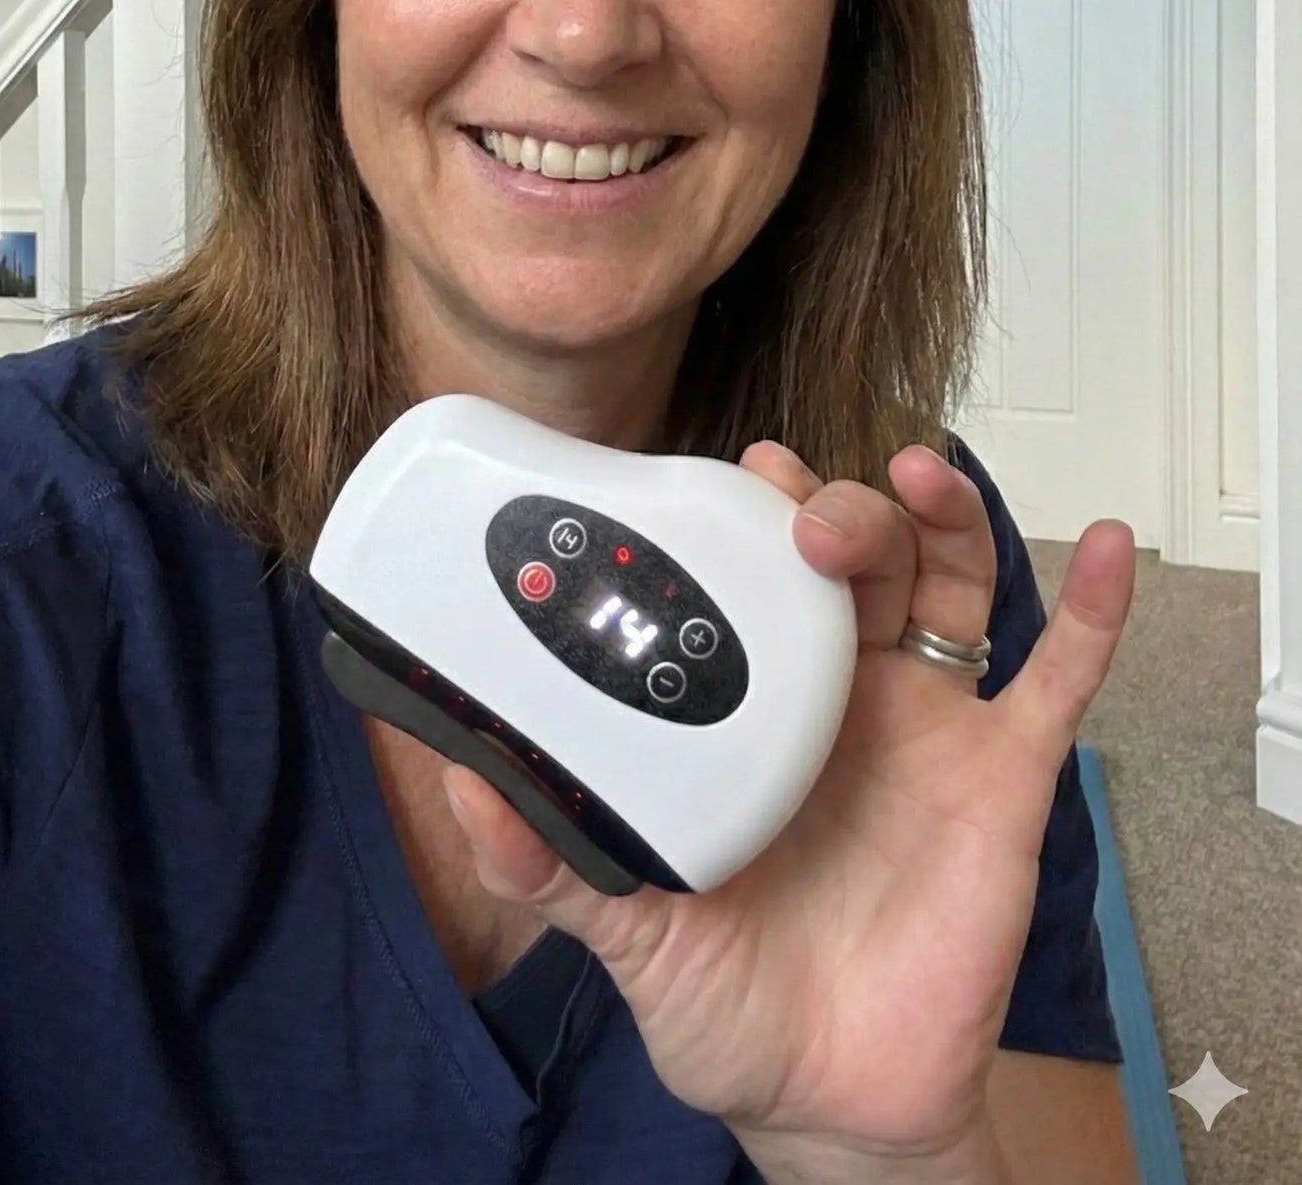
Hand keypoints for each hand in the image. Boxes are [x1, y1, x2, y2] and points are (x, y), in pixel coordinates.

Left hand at [441, 440, 1134, 1168]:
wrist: (826, 1101)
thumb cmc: (725, 998)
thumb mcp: (623, 924)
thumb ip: (549, 858)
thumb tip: (463, 789)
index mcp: (752, 704)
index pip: (754, 574)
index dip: (748, 512)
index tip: (731, 473)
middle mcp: (841, 692)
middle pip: (853, 557)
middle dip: (833, 507)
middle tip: (796, 501)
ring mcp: (928, 725)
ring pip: (948, 583)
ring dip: (940, 516)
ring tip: (917, 476)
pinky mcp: (1003, 779)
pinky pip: (1062, 680)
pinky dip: (1093, 613)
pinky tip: (1111, 549)